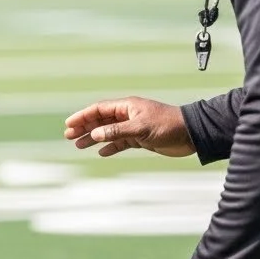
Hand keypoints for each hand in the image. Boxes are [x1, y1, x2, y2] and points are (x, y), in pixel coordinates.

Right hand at [64, 97, 196, 157]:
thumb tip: (96, 134)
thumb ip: (117, 131)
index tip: (69, 124)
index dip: (83, 116)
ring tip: (79, 145)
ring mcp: (133, 127)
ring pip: (108, 132)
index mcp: (127, 107)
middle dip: (84, 127)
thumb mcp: (140, 128)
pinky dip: (110, 147)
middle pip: (100, 120)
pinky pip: (120, 142)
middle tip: (69, 136)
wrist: (190, 134)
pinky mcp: (141, 138)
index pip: (99, 109)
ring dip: (94, 138)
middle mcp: (128, 115)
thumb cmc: (168, 126)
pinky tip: (102, 152)